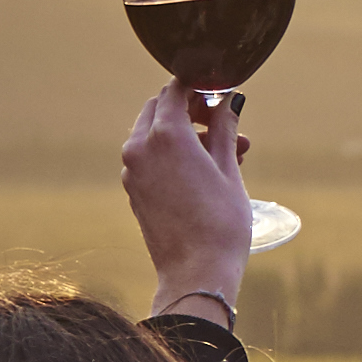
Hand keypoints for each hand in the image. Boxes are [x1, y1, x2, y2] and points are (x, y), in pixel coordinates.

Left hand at [123, 85, 258, 315]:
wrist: (196, 274)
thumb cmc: (220, 223)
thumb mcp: (229, 170)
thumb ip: (224, 129)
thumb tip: (229, 102)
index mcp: (165, 134)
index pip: (175, 89)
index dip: (200, 86)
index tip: (220, 94)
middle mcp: (140, 147)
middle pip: (159, 108)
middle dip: (191, 109)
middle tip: (223, 122)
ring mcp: (132, 170)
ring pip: (154, 133)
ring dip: (185, 133)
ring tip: (226, 152)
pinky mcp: (132, 189)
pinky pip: (150, 157)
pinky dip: (172, 154)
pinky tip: (204, 171)